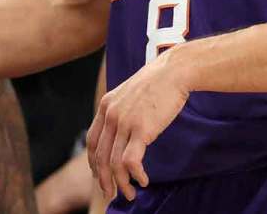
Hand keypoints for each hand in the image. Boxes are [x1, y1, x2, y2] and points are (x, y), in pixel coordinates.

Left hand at [86, 52, 188, 201]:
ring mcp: (124, 122)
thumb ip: (122, 110)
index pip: (92, 141)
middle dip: (103, 179)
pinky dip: (135, 175)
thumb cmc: (158, 83)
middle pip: (100, 156)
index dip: (93, 162)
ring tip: (129, 194)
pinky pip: (131, 161)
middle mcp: (111, 115)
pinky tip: (143, 181)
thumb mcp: (130, 93)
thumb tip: (123, 131)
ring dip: (121, 183)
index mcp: (106, 106)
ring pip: (114, 163)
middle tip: (110, 194)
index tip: (99, 175)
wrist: (174, 72)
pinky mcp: (141, 129)